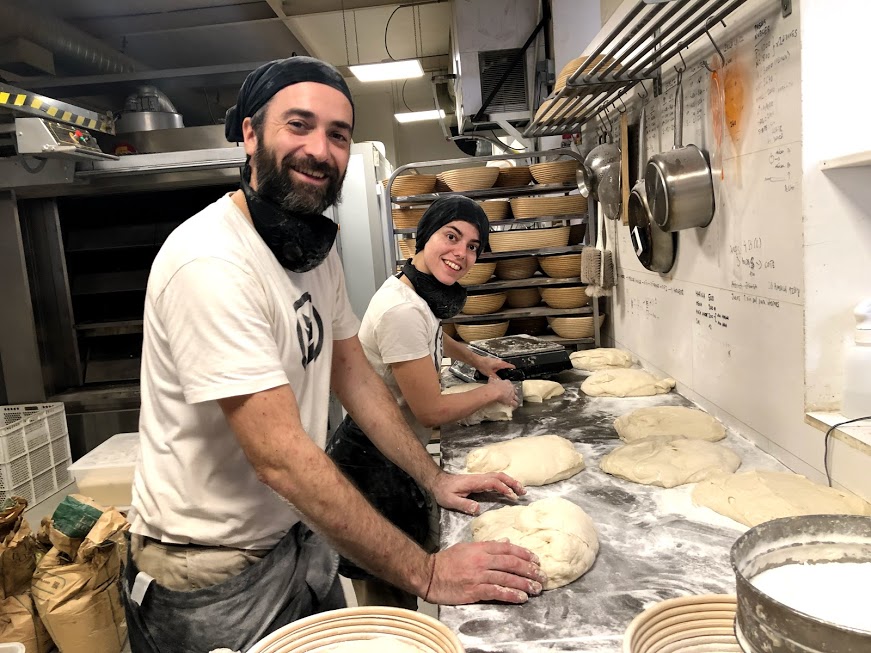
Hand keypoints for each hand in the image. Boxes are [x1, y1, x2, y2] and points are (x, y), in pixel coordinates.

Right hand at [423, 541, 546, 604]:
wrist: (429, 574)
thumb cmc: (447, 561)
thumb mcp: (467, 547)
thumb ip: (487, 545)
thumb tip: (506, 542)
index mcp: (480, 548)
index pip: (507, 549)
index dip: (524, 554)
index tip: (536, 559)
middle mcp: (482, 560)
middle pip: (511, 563)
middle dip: (529, 569)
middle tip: (541, 575)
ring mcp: (479, 575)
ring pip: (507, 578)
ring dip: (524, 584)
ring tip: (536, 588)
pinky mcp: (474, 590)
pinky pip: (497, 591)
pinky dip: (511, 594)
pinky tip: (521, 597)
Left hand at [430, 470, 525, 514]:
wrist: (438, 482)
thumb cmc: (444, 491)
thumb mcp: (450, 500)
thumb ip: (464, 505)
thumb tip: (477, 509)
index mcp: (474, 482)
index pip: (492, 482)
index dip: (503, 488)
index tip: (511, 496)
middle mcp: (479, 478)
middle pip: (499, 476)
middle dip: (512, 483)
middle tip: (523, 492)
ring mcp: (480, 479)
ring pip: (499, 477)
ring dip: (511, 482)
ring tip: (521, 491)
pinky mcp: (480, 481)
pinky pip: (495, 480)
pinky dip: (505, 483)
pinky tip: (510, 490)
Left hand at [474, 354, 514, 379]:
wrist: (476, 361)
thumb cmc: (483, 366)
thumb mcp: (490, 374)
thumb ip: (496, 378)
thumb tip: (500, 382)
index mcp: (500, 363)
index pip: (509, 365)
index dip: (512, 367)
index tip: (515, 369)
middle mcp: (498, 361)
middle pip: (505, 364)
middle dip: (508, 369)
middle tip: (510, 373)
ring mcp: (495, 360)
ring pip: (501, 365)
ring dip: (503, 368)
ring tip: (504, 373)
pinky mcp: (492, 361)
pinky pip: (498, 364)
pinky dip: (499, 368)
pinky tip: (496, 371)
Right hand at [488, 376, 517, 406]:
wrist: (495, 391)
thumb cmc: (493, 385)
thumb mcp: (492, 380)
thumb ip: (492, 380)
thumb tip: (490, 378)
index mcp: (507, 382)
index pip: (510, 383)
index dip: (509, 386)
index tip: (508, 387)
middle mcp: (511, 388)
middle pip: (515, 391)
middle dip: (515, 393)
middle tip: (513, 395)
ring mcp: (512, 395)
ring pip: (516, 398)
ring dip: (516, 400)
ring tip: (515, 402)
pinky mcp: (511, 401)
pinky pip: (515, 404)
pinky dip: (515, 405)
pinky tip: (514, 407)